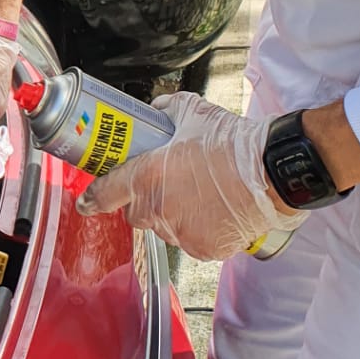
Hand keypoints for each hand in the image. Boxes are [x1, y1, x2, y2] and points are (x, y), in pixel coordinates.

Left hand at [74, 91, 302, 260]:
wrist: (272, 172)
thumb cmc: (234, 143)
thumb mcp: (193, 113)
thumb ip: (166, 110)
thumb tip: (157, 109)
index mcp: (147, 176)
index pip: (104, 194)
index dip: (92, 198)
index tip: (87, 202)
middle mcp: (158, 209)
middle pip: (135, 214)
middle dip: (144, 202)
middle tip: (166, 186)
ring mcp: (181, 232)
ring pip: (165, 229)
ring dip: (173, 216)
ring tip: (199, 196)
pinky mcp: (204, 249)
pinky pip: (192, 241)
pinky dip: (199, 230)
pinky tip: (215, 212)